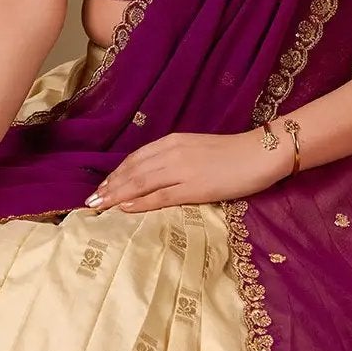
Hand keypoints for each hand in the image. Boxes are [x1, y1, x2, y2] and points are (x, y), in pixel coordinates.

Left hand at [84, 129, 290, 214]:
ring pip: (141, 182)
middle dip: (110, 186)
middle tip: (91, 201)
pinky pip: (162, 195)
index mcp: (172, 142)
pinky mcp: (195, 187)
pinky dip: (141, 202)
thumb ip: (175, 158)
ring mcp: (183, 169)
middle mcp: (173, 152)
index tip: (101, 187)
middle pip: (133, 171)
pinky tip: (126, 208)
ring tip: (100, 206)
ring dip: (118, 195)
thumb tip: (154, 174)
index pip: (136, 159)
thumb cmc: (232, 154)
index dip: (115, 174)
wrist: (260, 153)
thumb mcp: (197, 149)